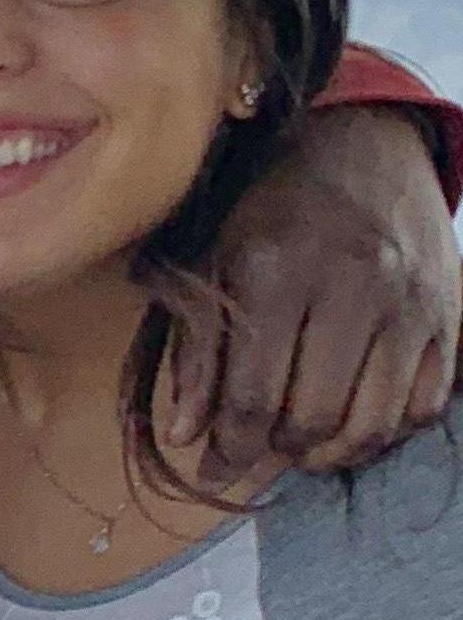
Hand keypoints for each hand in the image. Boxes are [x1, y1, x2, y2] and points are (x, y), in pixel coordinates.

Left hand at [170, 105, 459, 480]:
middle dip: (278, 452)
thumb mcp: (211, 262)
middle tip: (257, 451)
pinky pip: (424, 404)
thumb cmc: (269, 207)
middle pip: (314, 418)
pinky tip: (352, 424)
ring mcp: (410, 303)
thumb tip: (183, 433)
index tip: (211, 474)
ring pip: (373, 422)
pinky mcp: (448, 313)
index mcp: (278, 272)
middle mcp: (352, 287)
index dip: (228, 451)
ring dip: (331, 453)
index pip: (254, 397)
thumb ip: (196, 349)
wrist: (361, 144)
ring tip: (300, 446)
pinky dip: (386, 431)